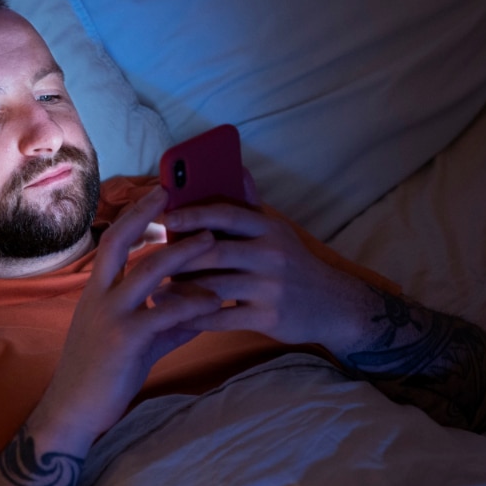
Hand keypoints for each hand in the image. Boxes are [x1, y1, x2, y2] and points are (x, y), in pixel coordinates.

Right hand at [28, 187, 221, 454]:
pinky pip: (164, 313)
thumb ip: (166, 322)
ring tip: (212, 241)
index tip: (158, 193)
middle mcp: (98, 296)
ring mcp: (109, 316)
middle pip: (120, 241)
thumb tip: (201, 309)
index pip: (112, 241)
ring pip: (148, 272)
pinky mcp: (124, 341)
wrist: (75, 411)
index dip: (134, 215)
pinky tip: (215, 302)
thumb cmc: (104, 375)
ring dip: (183, 253)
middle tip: (179, 194)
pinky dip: (192, 304)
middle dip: (147, 214)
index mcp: (96, 291)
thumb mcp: (136, 341)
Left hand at [161, 200, 377, 356]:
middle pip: (214, 252)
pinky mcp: (267, 318)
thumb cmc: (295, 265)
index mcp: (269, 229)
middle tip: (153, 259)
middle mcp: (271, 255)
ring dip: (181, 289)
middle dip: (179, 256)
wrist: (333, 306)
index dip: (194, 214)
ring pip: (213, 286)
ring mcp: (270, 288)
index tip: (166, 216)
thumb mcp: (278, 231)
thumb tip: (235, 167)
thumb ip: (252, 203)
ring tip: (156, 290)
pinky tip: (177, 316)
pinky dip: (195, 317)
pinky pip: (221, 318)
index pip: (227, 214)